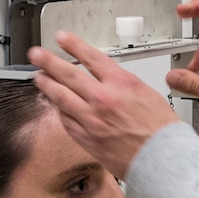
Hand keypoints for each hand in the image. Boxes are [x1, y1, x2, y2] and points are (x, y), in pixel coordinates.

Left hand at [29, 34, 178, 176]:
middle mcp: (103, 99)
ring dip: (46, 86)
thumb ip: (121, 83)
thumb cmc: (161, 130)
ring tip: (38, 78)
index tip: (61, 38)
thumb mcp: (146, 93)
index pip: (90, 57)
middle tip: (35, 54)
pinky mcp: (88, 140)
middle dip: (48, 61)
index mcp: (121, 83)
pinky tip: (55, 106)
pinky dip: (59, 111)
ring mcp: (93, 120)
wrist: (163, 159)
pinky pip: (67, 122)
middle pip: (68, 75)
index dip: (72, 45)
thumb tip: (104, 77)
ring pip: (61, 98)